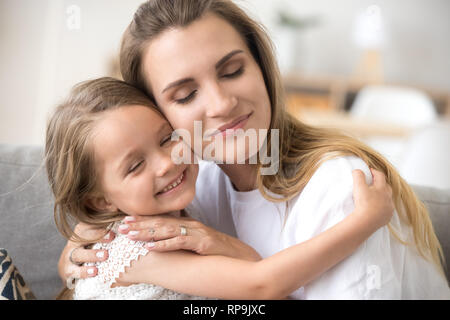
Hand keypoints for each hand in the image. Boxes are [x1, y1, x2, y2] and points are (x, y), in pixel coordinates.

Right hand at [58, 222, 114, 282]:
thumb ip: (108, 221)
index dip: (103, 224)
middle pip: (84, 235)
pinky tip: (94, 271)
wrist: (70, 264)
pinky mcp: (68, 269)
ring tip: (105, 255)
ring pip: (79, 253)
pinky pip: (74, 271)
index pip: (91, 224)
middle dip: (98, 236)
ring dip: (92, 254)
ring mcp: (70, 255)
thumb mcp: (97, 233)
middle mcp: (75, 241)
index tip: (114, 228)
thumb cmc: (90, 245)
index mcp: (83, 229)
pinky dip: (84, 272)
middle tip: (112, 237)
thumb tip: (119, 209)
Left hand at [119, 215, 260, 260]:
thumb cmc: (218, 251)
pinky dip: (165, 244)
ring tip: (131, 234)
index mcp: (188, 224)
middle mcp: (191, 225)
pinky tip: (152, 246)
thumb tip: (166, 240)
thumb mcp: (198, 242)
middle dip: (140, 224)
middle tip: (122, 225)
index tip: (126, 220)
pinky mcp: (203, 243)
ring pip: (167, 230)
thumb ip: (183, 238)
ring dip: (147, 232)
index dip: (144, 219)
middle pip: (161, 223)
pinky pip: (181, 242)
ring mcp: (197, 232)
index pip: (162, 220)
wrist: (240, 255)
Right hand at [352, 168, 393, 228]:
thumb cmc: (363, 203)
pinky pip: (387, 209)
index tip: (369, 171)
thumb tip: (357, 171)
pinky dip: (383, 206)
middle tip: (372, 183)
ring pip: (388, 198)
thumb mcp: (358, 186)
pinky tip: (377, 208)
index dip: (374, 171)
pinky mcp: (387, 216)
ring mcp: (389, 207)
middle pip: (386, 186)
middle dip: (380, 183)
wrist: (366, 221)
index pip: (380, 176)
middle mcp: (388, 197)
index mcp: (382, 188)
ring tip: (375, 196)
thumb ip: (358, 176)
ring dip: (383, 195)